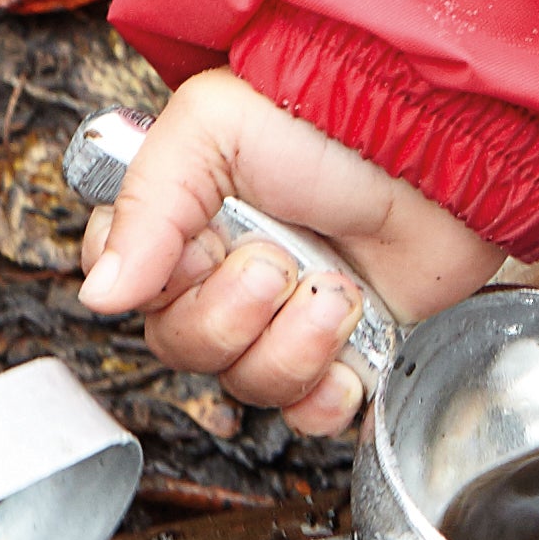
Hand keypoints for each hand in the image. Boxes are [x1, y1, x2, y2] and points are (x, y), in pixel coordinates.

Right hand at [78, 68, 506, 434]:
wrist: (437, 152)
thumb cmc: (330, 122)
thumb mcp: (213, 129)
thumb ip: (146, 206)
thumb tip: (101, 294)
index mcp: (180, 225)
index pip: (121, 289)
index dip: (159, 286)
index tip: (203, 249)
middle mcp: (224, 278)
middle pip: (184, 349)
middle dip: (237, 314)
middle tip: (280, 263)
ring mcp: (285, 320)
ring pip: (248, 385)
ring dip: (296, 345)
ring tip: (336, 288)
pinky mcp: (345, 353)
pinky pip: (309, 417)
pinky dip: (329, 395)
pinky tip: (349, 351)